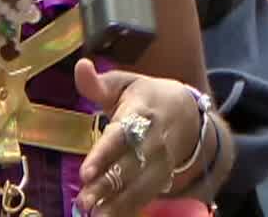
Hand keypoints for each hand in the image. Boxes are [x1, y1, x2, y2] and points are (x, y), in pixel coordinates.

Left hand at [73, 60, 206, 216]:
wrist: (187, 112)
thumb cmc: (145, 97)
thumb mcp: (124, 84)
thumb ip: (98, 83)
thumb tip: (80, 66)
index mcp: (141, 111)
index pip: (121, 134)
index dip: (104, 154)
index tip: (86, 172)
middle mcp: (153, 139)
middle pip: (130, 165)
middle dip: (107, 186)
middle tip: (83, 202)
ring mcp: (161, 160)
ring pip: (140, 185)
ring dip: (118, 203)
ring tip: (96, 216)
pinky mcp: (164, 176)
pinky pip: (148, 195)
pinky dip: (131, 209)